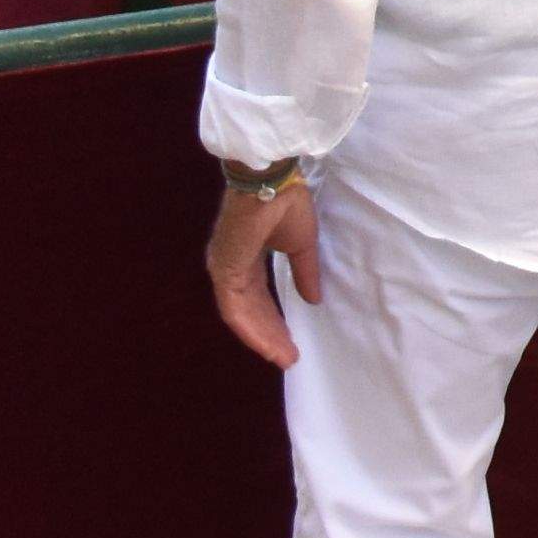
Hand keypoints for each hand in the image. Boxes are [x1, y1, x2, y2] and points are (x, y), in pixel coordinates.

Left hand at [206, 172, 325, 367]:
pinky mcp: (224, 272)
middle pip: (250, 311)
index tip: (292, 339)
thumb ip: (304, 272)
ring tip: (284, 356)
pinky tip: (269, 344)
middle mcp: (230, 268)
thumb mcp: (301, 244)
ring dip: (262, 338)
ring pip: (241, 316)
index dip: (274, 319)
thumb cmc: (286, 203)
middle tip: (289, 356)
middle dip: (270, 334)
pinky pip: (235, 310)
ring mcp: (224, 271)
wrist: (271, 181)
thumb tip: (314, 299)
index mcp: (245, 258)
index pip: (258, 297)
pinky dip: (251, 329)